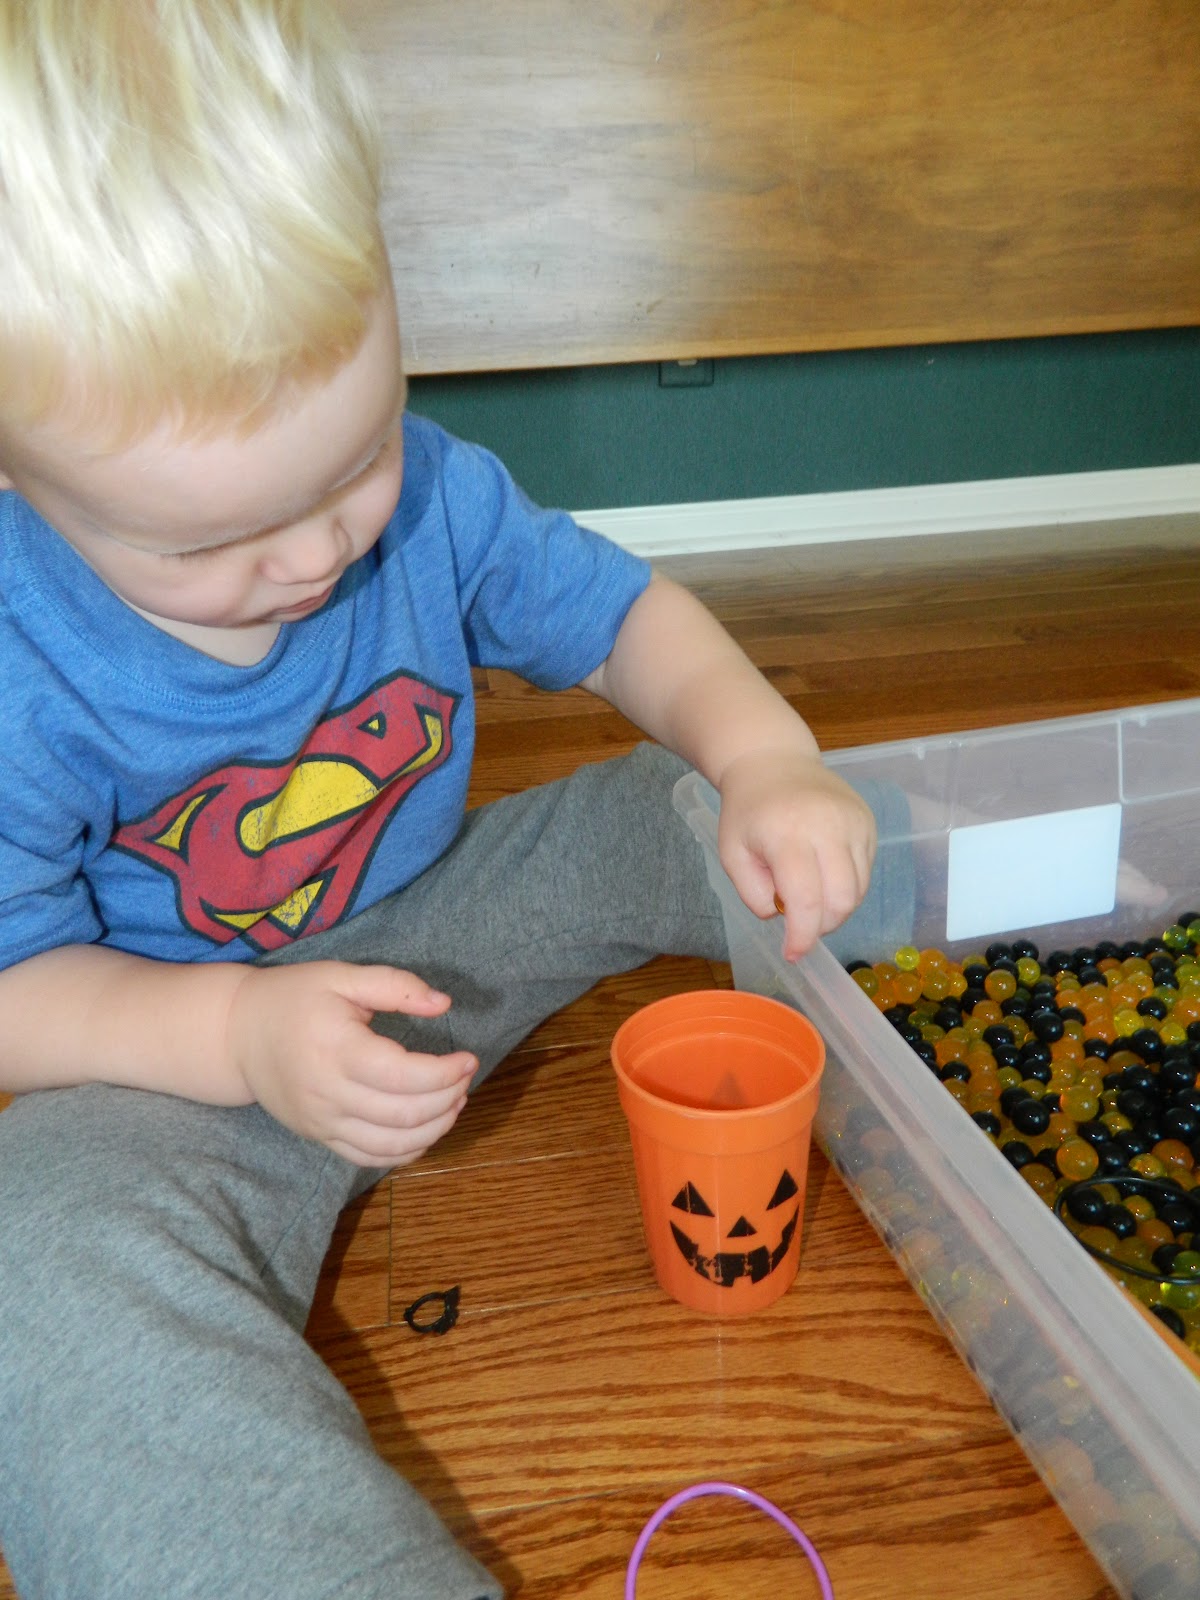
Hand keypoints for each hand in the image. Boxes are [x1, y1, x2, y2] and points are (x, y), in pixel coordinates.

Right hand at [225, 961, 477, 1166]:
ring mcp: (321, 1121)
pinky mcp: (318, 1136)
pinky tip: (427, 1129)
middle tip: (465, 1078)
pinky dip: (406, 1152)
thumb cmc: (293, 997)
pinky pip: (368, 1158)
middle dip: (447, 1099)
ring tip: (455, 1103)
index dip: (445, 1073)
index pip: (403, 1076)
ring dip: (434, 1129)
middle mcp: (327, 1093)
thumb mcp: (341, 976)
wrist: (236, 1033)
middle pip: (403, 1114)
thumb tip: (443, 1004)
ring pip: (390, 1144)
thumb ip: (394, 986)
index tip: (469, 1058)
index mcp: (336, 1049)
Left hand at [717, 747, 875, 961]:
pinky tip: (823, 874)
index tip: (793, 953)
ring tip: (809, 896)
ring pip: (859, 890)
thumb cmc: (748, 810)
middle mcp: (828, 826)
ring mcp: (854, 822)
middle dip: (823, 926)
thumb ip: (753, 893)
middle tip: (801, 925)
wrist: (773, 760)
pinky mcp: (868, 822)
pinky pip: (865, 871)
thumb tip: (783, 916)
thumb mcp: (732, 853)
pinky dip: (846, 886)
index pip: (807, 900)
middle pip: (842, 900)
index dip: (803, 936)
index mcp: (788, 834)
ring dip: (836, 908)